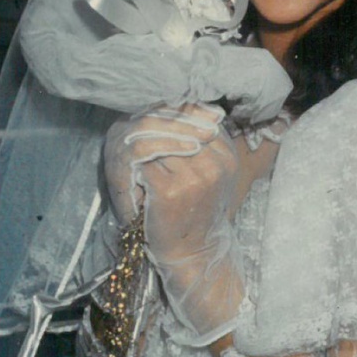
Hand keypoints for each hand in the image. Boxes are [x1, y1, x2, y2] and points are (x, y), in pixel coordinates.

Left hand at [104, 103, 237, 263]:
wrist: (194, 250)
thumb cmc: (198, 208)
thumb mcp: (211, 171)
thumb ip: (203, 141)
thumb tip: (179, 105)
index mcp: (227, 154)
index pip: (196, 116)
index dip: (171, 110)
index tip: (153, 111)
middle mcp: (214, 163)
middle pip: (176, 125)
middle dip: (152, 121)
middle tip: (132, 122)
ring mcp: (194, 177)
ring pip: (158, 141)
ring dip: (140, 140)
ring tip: (128, 142)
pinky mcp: (170, 190)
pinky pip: (144, 162)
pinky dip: (133, 163)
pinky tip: (130, 167)